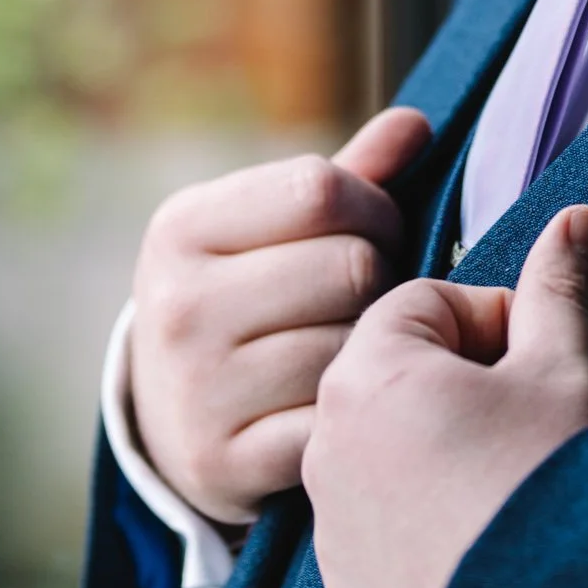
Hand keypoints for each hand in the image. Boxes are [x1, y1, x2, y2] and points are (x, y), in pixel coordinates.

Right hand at [128, 104, 433, 526]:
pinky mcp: (222, 461)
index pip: (323, 189)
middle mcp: (176, 304)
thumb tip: (417, 125)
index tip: (372, 233)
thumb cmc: (248, 300)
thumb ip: (346, 177)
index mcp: (181, 228)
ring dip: (374, 351)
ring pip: (354, 348)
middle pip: (352, 267)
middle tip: (366, 301)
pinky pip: (338, 423)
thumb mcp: (269, 230)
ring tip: (352, 350)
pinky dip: (354, 418)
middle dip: (381, 280)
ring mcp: (195, 388)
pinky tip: (339, 409)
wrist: (170, 422)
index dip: (374, 209)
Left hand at [305, 203, 587, 587]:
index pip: (425, 304)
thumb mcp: (568, 372)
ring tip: (511, 495)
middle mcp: (326, 449)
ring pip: (387, 462)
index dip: (496, 326)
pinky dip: (425, 536)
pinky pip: (383, 542)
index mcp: (368, 375)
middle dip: (463, 389)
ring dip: (440, 461)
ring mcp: (330, 532)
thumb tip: (577, 220)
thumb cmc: (554, 489)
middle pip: (399, 381)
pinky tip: (485, 555)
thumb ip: (562, 289)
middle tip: (531, 429)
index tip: (540, 370)